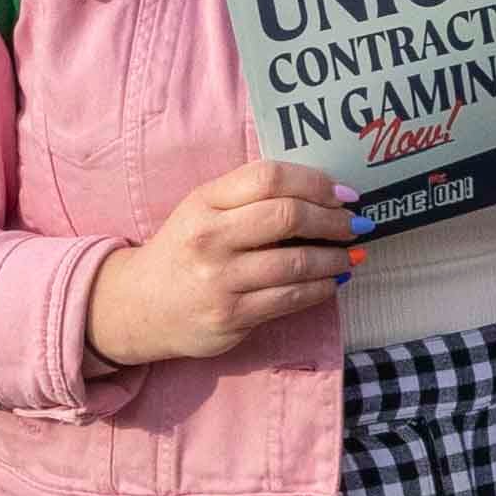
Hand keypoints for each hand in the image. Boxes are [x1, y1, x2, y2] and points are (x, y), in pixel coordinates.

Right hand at [84, 154, 356, 374]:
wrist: (139, 305)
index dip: (316, 182)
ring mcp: (219, 280)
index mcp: (205, 202)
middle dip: (333, 220)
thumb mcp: (205, 209)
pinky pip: (290, 299)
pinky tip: (333, 280)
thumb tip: (328, 194)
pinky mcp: (230, 317)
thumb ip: (252, 196)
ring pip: (296, 262)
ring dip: (336, 257)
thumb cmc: (186, 248)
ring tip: (352, 254)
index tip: (344, 194)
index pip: (269, 178)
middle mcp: (210, 238)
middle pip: (287, 216)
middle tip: (356, 225)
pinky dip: (321, 288)